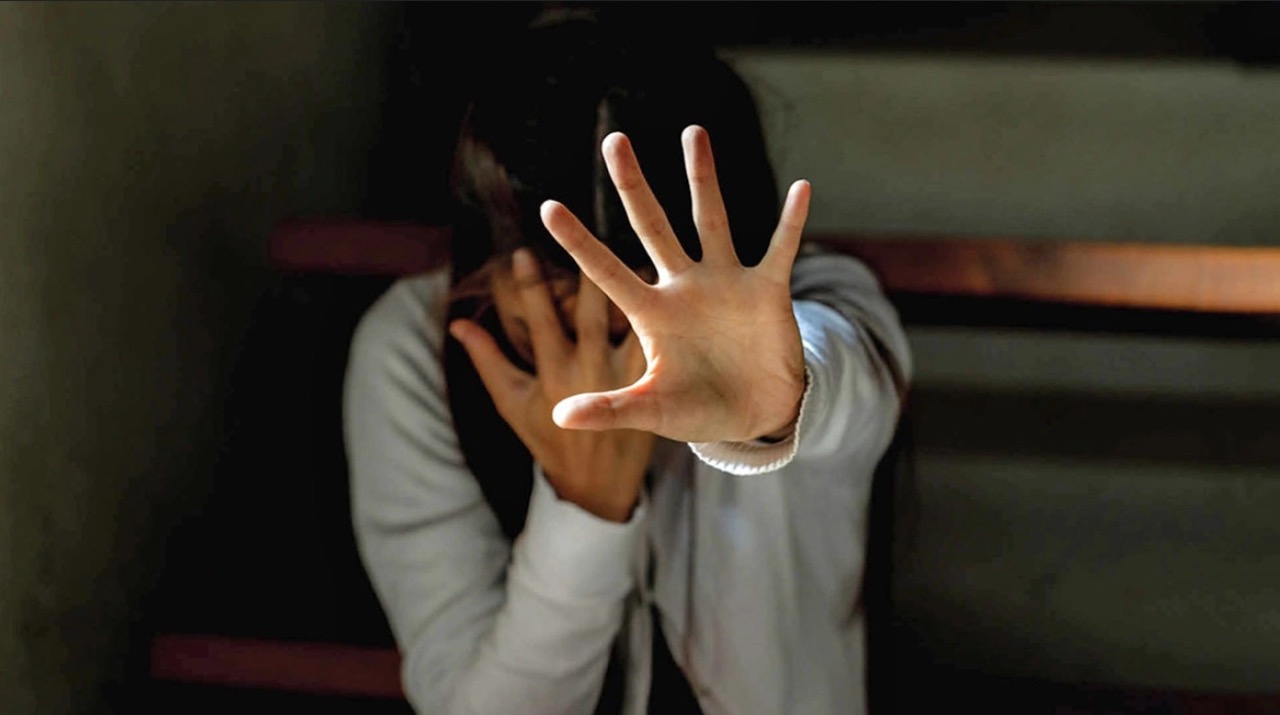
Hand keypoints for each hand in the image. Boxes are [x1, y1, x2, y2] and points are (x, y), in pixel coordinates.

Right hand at [450, 249, 654, 522]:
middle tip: (589, 230)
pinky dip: (661, 307)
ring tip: (633, 241)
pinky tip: (664, 277)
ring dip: (630, 278)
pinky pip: (653, 338)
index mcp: (553, 372)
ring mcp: (626, 375)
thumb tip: (457, 323)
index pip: (539, 316)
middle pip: (591, 307)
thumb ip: (489, 360)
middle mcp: (590, 369)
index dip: (529, 284)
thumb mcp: (514, 404)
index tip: (524, 251)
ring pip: (629, 316)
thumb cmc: (550, 442)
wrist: (602, 485)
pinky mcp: (653, 381)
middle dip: (586, 268)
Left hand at [545, 125, 811, 443]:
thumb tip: (560, 416)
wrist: (756, 416)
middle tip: (614, 140)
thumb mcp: (652, 411)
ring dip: (702, 178)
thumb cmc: (699, 411)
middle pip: (652, 226)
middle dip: (633, 186)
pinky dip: (791, 221)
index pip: (607, 271)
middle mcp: (684, 287)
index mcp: (652, 315)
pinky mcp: (767, 291)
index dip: (579, 242)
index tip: (546, 207)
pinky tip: (801, 188)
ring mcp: (725, 284)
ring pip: (710, 219)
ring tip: (692, 132)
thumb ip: (611, 410)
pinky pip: (780, 248)